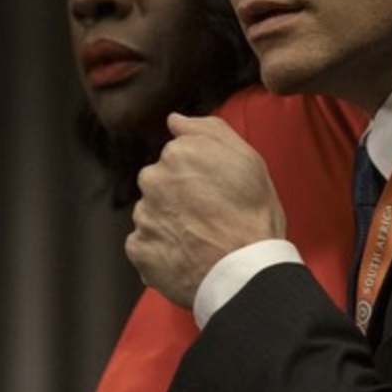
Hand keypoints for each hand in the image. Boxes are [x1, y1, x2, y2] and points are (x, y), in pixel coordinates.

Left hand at [126, 114, 285, 306]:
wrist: (244, 271)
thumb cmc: (253, 216)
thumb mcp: (248, 160)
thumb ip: (209, 130)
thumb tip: (175, 119)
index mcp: (179, 153)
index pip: (178, 156)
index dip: (200, 175)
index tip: (217, 191)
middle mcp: (153, 179)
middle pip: (160, 183)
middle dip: (178, 196)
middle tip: (209, 216)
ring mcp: (143, 216)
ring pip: (152, 213)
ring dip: (170, 223)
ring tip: (200, 239)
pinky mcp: (138, 249)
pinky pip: (145, 244)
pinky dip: (161, 250)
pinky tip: (187, 255)